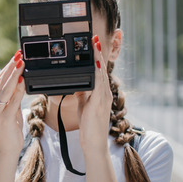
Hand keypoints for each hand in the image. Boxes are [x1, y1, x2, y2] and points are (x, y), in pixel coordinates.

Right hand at [0, 50, 25, 156]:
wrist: (6, 149)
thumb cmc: (9, 128)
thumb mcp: (10, 108)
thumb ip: (12, 95)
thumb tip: (19, 79)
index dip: (7, 68)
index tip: (15, 57)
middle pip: (1, 82)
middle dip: (11, 68)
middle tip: (19, 56)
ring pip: (6, 89)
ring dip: (15, 75)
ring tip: (21, 64)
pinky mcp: (3, 118)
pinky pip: (12, 100)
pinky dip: (18, 90)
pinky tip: (22, 81)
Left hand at [76, 36, 112, 153]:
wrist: (93, 142)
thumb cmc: (89, 125)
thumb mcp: (83, 104)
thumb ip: (82, 93)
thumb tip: (77, 83)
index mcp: (100, 92)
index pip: (99, 70)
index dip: (96, 57)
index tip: (92, 43)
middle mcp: (104, 93)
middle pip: (102, 68)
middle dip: (98, 53)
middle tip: (94, 38)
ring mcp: (103, 98)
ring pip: (101, 74)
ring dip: (98, 59)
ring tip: (94, 45)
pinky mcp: (99, 103)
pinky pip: (98, 85)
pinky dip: (96, 73)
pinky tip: (94, 64)